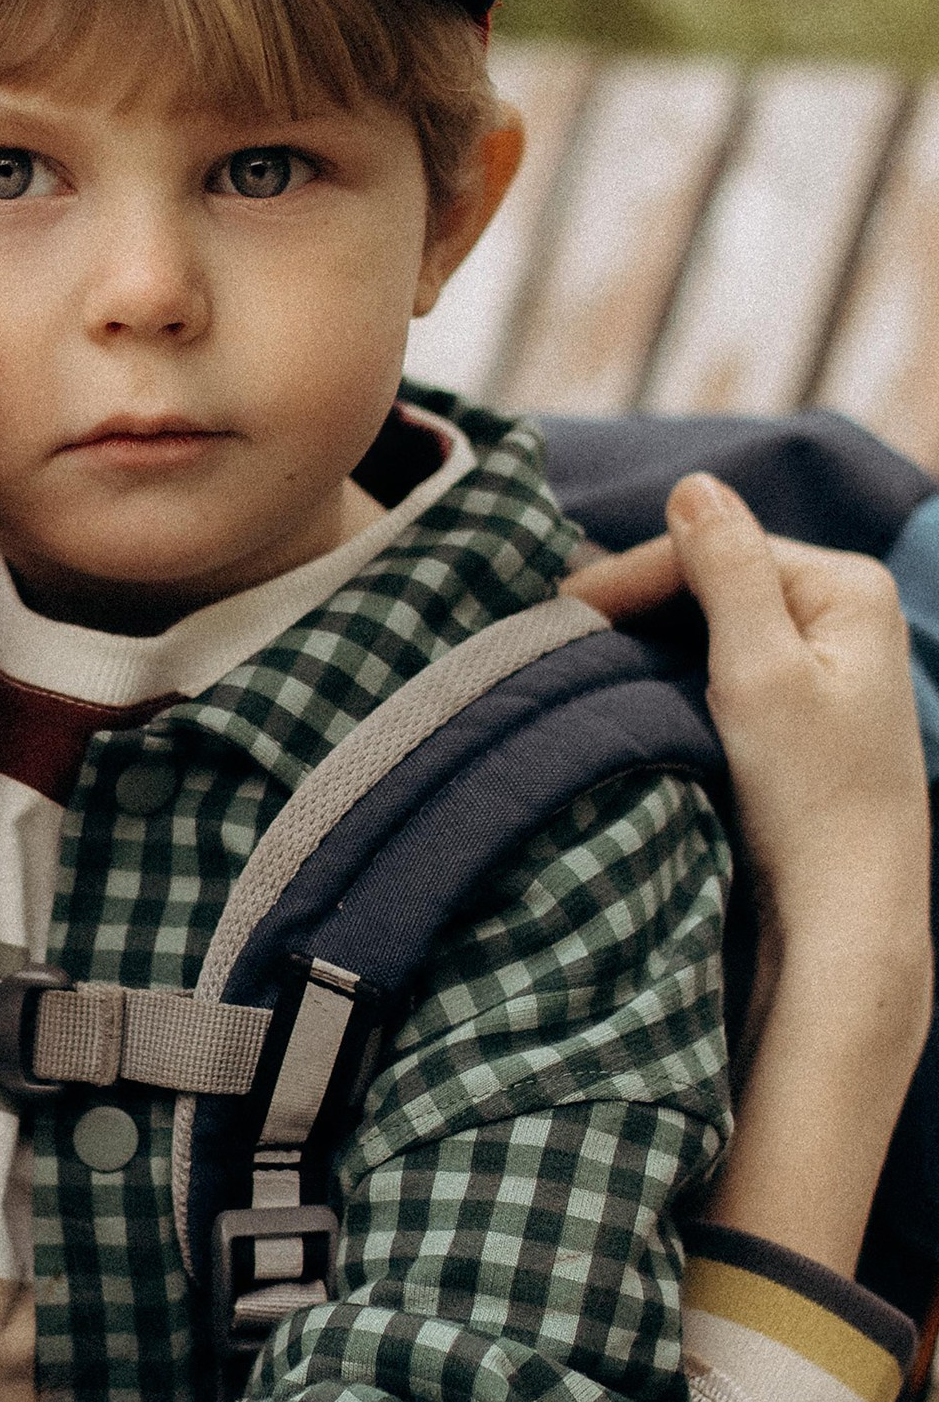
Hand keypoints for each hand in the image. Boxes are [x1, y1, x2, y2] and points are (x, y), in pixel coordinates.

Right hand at [568, 471, 930, 1272]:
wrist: (846, 916)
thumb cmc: (812, 798)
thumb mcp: (761, 668)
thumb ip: (728, 570)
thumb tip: (696, 486)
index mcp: (848, 587)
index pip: (717, 548)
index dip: (633, 574)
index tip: (559, 615)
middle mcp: (846, 617)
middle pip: (716, 581)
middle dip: (636, 605)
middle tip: (555, 641)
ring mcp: (828, 669)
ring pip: (714, 626)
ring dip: (649, 642)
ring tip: (580, 668)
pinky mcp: (805, 719)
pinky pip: (724, 669)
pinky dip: (673, 677)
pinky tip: (628, 700)